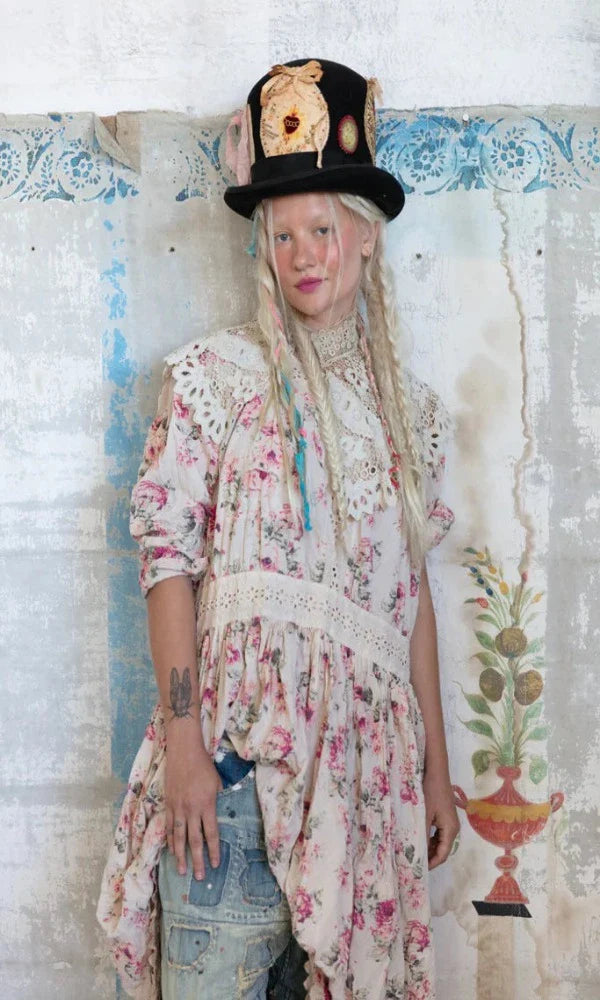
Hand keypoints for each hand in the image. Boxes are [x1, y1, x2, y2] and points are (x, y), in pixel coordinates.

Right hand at [164, 733, 223, 880]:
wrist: (184, 752)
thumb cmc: (204, 766)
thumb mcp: (217, 783)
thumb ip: (217, 801)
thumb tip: (218, 815)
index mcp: (206, 805)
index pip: (211, 833)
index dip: (214, 850)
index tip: (216, 864)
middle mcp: (191, 810)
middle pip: (194, 840)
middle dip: (198, 860)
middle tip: (200, 877)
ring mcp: (177, 808)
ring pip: (178, 837)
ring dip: (180, 855)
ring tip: (182, 870)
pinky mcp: (168, 804)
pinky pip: (168, 826)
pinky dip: (169, 839)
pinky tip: (171, 850)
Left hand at [423, 769, 459, 869]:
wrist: (436, 772)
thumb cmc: (431, 792)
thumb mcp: (424, 814)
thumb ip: (422, 834)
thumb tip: (417, 852)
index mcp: (451, 830)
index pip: (443, 854)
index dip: (432, 863)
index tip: (418, 869)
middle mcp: (453, 828)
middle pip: (442, 849)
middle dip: (430, 857)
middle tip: (414, 863)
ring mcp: (449, 823)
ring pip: (439, 842)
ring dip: (429, 849)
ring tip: (414, 854)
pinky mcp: (444, 817)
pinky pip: (438, 834)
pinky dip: (429, 839)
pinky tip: (418, 840)